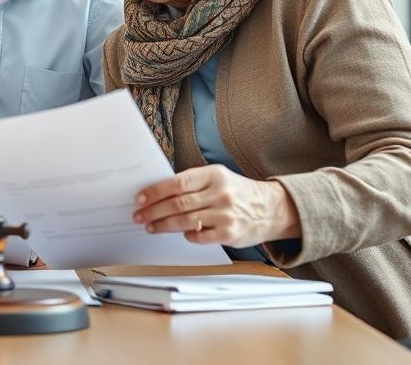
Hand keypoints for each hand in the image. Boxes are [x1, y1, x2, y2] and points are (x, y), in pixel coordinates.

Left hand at [132, 165, 300, 248]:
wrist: (271, 208)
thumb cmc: (237, 192)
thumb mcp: (218, 178)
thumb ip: (193, 183)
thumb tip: (158, 192)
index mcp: (214, 174)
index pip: (178, 183)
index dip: (155, 191)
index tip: (140, 198)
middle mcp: (220, 193)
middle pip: (178, 203)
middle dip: (153, 210)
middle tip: (139, 216)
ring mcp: (226, 214)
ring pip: (185, 221)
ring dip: (163, 225)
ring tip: (150, 227)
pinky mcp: (230, 233)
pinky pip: (200, 237)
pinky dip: (187, 236)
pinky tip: (180, 234)